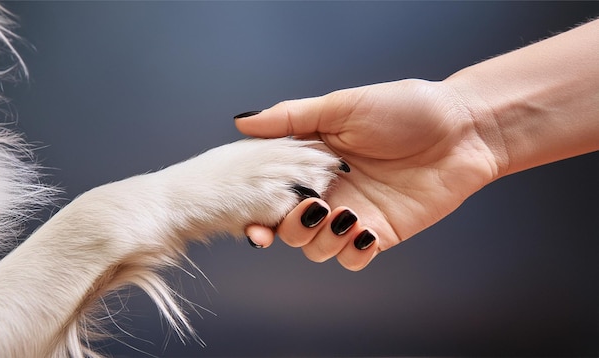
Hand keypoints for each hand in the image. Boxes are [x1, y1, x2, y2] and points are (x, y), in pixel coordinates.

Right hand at [236, 79, 498, 269]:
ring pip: (317, 249)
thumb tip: (243, 122)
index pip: (272, 194)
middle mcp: (328, 192)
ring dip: (321, 239)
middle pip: (288, 229)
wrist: (463, 128)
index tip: (253, 225)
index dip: (257, 213)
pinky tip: (365, 230)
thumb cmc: (406, 109)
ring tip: (344, 213)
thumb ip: (291, 118)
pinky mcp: (381, 233)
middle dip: (290, 228)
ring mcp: (354, 215)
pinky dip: (352, 252)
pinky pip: (355, 259)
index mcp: (311, 163)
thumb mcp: (342, 106)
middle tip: (312, 206)